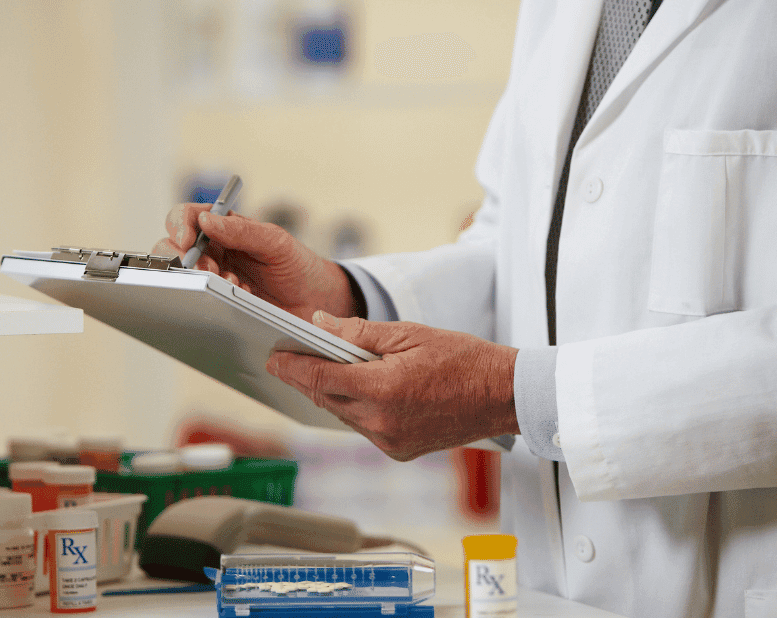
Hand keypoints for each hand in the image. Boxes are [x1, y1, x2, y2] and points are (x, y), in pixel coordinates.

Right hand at [152, 203, 357, 320]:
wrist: (316, 302)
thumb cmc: (298, 266)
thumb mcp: (276, 242)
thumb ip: (244, 230)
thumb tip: (207, 221)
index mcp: (224, 229)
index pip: (187, 217)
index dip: (179, 226)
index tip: (188, 241)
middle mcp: (213, 251)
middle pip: (172, 248)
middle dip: (184, 260)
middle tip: (208, 271)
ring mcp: (213, 278)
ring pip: (183, 277)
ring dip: (202, 281)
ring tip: (234, 285)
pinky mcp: (218, 304)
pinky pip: (201, 301)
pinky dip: (217, 299)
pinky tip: (243, 297)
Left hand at [266, 311, 519, 460]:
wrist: (501, 395)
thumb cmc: (463, 359)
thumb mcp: (408, 333)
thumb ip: (359, 332)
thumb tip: (319, 325)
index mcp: (382, 389)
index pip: (320, 377)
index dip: (291, 366)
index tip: (274, 357)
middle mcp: (381, 422)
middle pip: (325, 397)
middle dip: (306, 377)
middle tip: (290, 357)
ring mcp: (389, 442)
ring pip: (342, 414)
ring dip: (331, 392)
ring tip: (325, 367)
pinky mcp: (398, 451)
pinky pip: (363, 427)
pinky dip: (355, 407)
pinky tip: (359, 389)